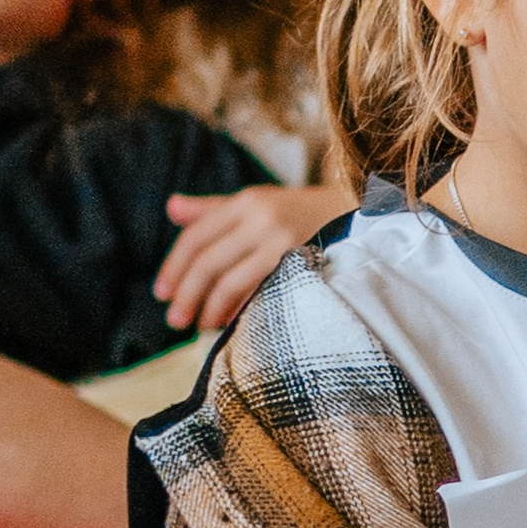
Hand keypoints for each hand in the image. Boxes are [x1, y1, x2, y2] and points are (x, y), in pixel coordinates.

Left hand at [155, 183, 341, 332]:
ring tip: (201, 326)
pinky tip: (232, 324)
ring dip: (210, 309)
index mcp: (248, 201)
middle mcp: (264, 218)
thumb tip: (171, 208)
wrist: (363, 219)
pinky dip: (241, 312)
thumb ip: (214, 210)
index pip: (196, 237)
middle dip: (187, 295)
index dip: (174, 268)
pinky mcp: (302, 266)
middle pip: (209, 261)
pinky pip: (261, 294)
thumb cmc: (304, 216)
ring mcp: (285, 243)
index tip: (163, 293)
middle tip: (174, 321)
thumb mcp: (260, 204)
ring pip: (231, 281)